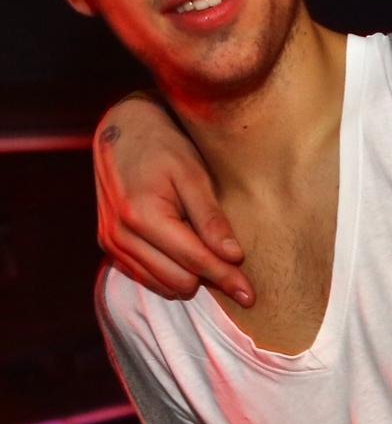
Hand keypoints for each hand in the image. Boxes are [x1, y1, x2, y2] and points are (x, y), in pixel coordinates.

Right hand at [95, 95, 254, 304]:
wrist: (122, 129)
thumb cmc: (163, 146)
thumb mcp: (194, 174)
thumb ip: (211, 218)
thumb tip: (233, 257)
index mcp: (142, 214)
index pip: (194, 261)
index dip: (226, 278)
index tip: (250, 295)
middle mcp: (120, 234)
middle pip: (179, 281)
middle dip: (208, 276)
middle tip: (228, 257)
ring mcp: (111, 242)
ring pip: (163, 285)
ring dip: (189, 275)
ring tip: (202, 244)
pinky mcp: (109, 246)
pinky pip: (147, 277)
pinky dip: (170, 272)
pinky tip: (184, 250)